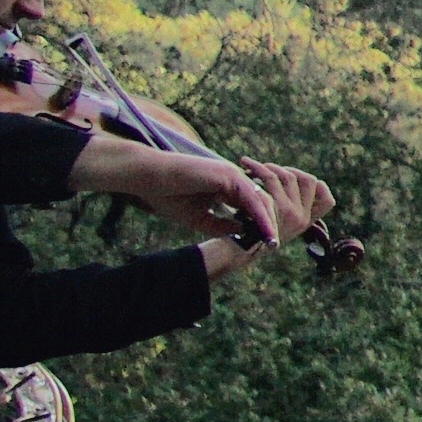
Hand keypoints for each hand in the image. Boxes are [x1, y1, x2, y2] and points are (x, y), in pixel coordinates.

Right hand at [74, 137, 284, 248]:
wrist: (149, 177)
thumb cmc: (167, 195)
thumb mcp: (198, 218)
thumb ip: (220, 225)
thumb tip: (243, 232)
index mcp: (226, 188)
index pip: (251, 207)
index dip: (259, 225)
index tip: (263, 245)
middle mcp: (234, 180)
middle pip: (262, 203)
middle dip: (269, 224)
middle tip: (272, 246)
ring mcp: (233, 175)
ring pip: (261, 199)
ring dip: (268, 221)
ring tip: (271, 242)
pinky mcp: (229, 175)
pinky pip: (252, 197)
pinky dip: (259, 214)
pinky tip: (263, 230)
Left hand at [202, 160, 335, 273]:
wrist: (235, 249)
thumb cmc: (252, 234)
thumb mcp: (278, 226)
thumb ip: (289, 209)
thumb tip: (290, 180)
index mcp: (306, 223)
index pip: (328, 200)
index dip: (319, 187)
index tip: (298, 181)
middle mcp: (303, 218)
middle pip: (309, 180)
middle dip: (289, 170)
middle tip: (270, 170)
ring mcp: (292, 213)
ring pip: (289, 176)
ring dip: (270, 167)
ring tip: (252, 166)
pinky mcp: (276, 207)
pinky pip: (271, 178)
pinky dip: (258, 168)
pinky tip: (246, 165)